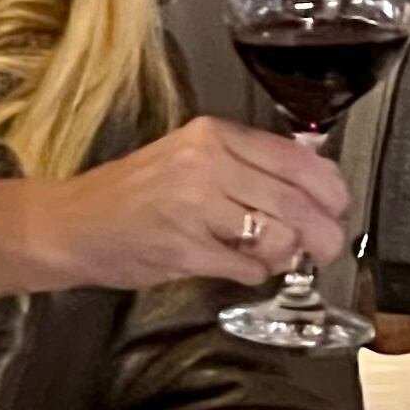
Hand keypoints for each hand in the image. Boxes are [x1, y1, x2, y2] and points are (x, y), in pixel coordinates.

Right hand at [0, 118, 350, 306]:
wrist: (70, 224)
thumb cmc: (132, 195)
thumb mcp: (189, 158)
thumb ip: (244, 167)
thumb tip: (310, 188)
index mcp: (212, 136)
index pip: (295, 159)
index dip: (330, 188)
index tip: (339, 205)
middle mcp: (206, 165)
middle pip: (296, 200)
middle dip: (323, 231)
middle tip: (328, 246)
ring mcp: (194, 207)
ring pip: (277, 236)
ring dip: (286, 255)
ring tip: (274, 256)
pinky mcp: (183, 249)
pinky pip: (246, 268)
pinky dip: (254, 273)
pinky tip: (241, 268)